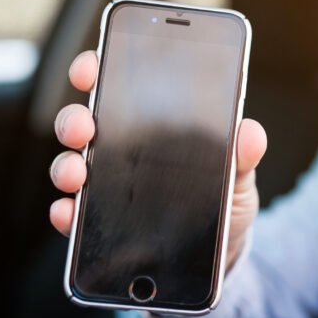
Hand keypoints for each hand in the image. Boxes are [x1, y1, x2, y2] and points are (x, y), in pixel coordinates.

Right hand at [48, 50, 266, 270]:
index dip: (97, 69)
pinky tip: (70, 213)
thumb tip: (251, 132)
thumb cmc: (226, 201)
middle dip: (74, 120)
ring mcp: (105, 185)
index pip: (115, 84)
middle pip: (83, 124)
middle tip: (84, 127)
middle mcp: (120, 149)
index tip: (91, 66)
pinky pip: (75, 215)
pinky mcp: (99, 224)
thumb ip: (242, 154)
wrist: (221, 251)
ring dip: (66, 166)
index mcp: (152, 123)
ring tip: (77, 174)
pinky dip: (67, 213)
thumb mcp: (240, 176)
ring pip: (71, 165)